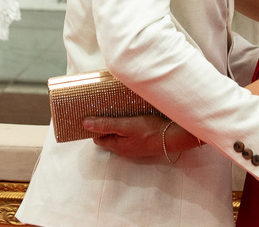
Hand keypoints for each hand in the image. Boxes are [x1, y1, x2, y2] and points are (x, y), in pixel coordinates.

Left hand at [84, 114, 198, 159]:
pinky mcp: (144, 141)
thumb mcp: (125, 126)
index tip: (93, 113)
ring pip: (120, 135)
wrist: (173, 136)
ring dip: (117, 124)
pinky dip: (127, 125)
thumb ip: (106, 124)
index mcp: (117, 146)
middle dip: (105, 124)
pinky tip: (132, 115)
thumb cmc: (150, 130)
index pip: (98, 138)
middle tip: (104, 108)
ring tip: (117, 109)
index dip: (94, 127)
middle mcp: (124, 149)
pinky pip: (130, 134)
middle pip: (108, 136)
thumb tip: (85, 124)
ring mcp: (135, 146)